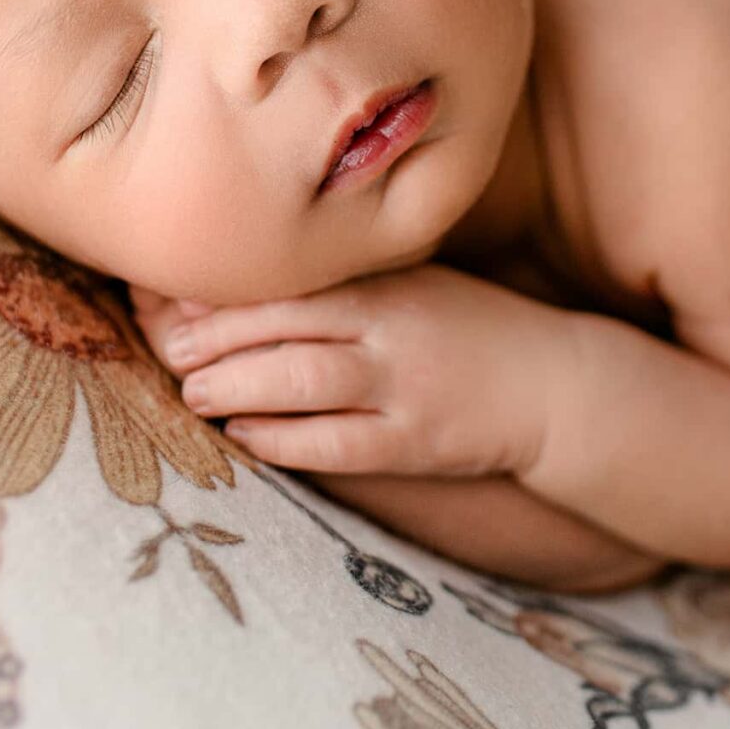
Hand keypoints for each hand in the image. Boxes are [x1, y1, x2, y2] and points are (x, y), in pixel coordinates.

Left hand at [128, 266, 571, 478]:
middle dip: (216, 343)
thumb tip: (247, 291)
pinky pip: (333, 444)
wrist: (555, 384)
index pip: (291, 285)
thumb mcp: (416, 287)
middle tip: (174, 353)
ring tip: (193, 393)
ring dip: (235, 388)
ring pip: (300, 384)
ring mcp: (404, 388)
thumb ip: (346, 288)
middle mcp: (393, 329)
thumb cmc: (471, 330)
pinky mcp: (414, 443)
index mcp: (390, 284)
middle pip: (285, 330)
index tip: (177, 306)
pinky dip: (280, 439)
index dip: (227, 299)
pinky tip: (244, 434)